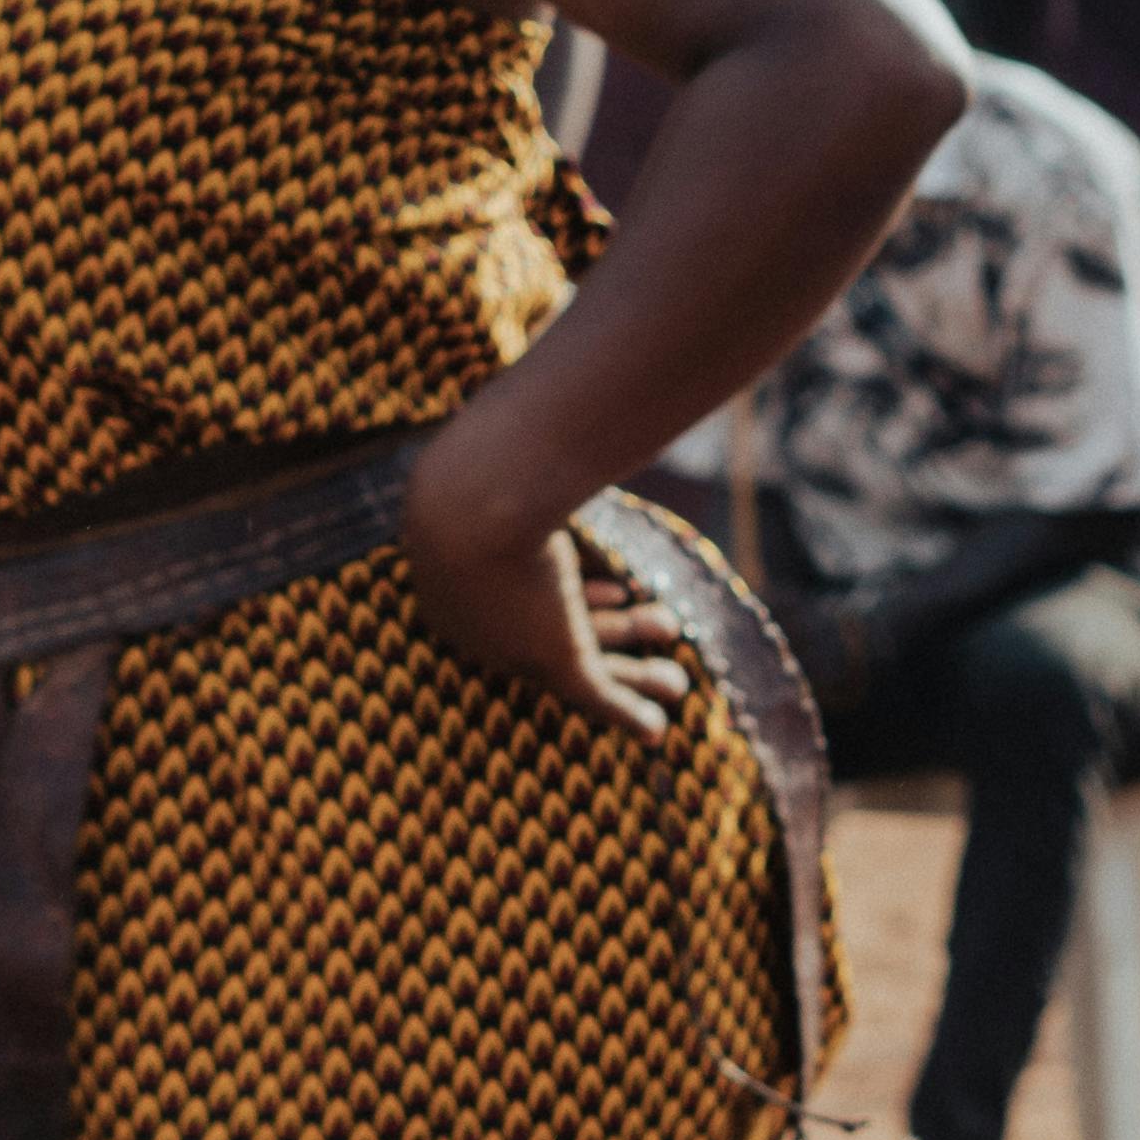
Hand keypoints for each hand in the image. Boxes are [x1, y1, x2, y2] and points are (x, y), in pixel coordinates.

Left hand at [401, 419, 693, 735]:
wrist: (473, 496)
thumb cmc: (489, 462)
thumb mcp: (514, 453)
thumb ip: (538, 445)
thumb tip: (554, 408)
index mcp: (461, 576)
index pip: (530, 597)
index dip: (582, 597)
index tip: (619, 589)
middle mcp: (481, 620)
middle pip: (558, 630)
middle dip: (613, 629)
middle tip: (661, 623)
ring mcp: (513, 643)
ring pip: (585, 665)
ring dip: (635, 676)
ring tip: (678, 685)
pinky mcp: (548, 656)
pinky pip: (594, 696)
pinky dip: (626, 714)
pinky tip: (655, 731)